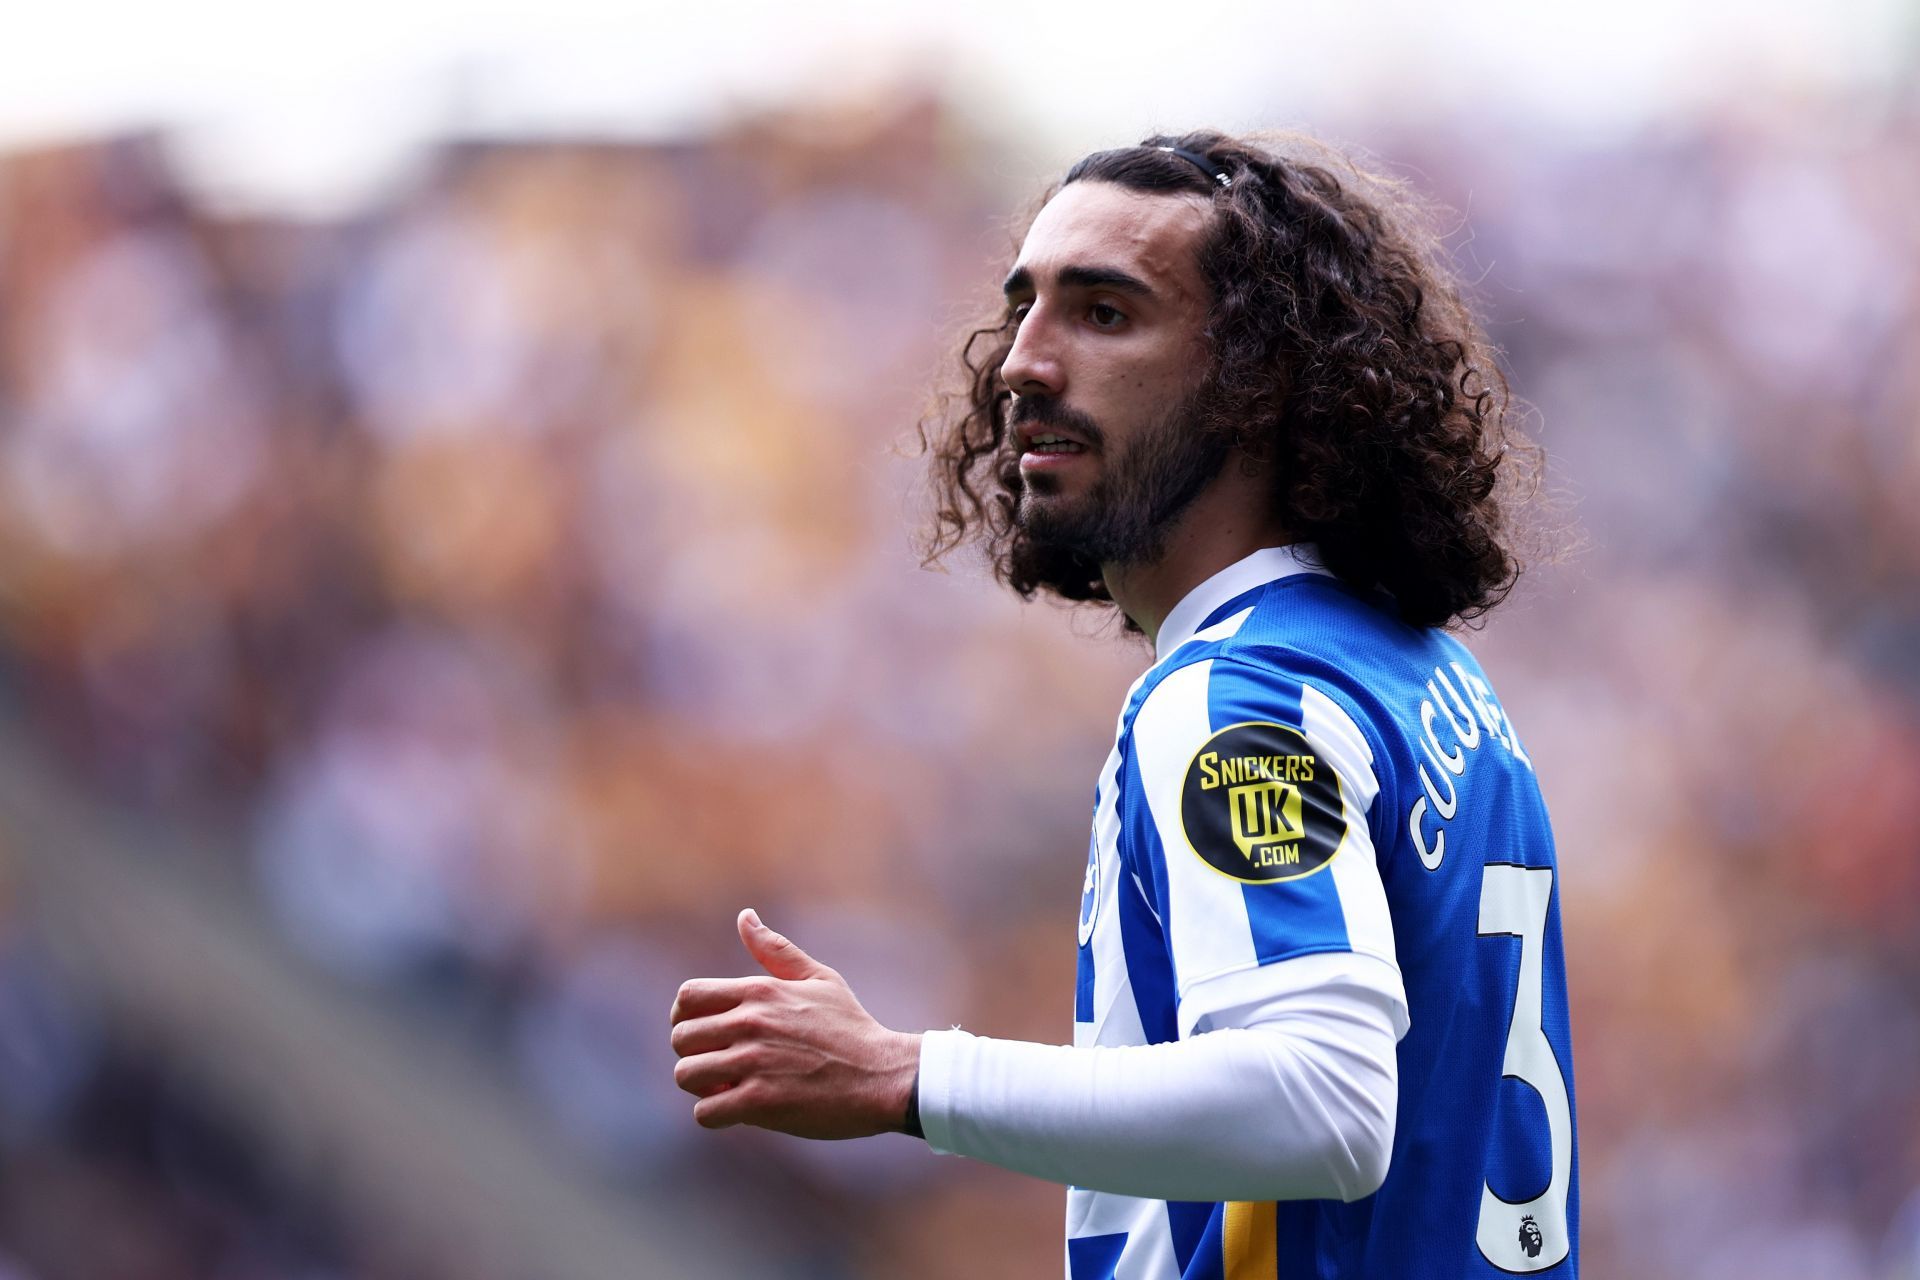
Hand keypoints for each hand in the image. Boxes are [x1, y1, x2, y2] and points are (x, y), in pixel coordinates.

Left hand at [669, 909, 921, 1138]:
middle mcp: (750, 1023)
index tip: (704, 1032)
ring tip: (728, 1087)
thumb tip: (744, 917)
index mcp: (759, 991)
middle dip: (694, 1053)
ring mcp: (753, 1063)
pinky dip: (715, 1114)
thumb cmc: (851, 1028)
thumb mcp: (818, 979)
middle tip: (720, 1064)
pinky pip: (705, 1112)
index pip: (688, 996)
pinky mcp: (760, 1103)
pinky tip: (738, 1110)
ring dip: (702, 1086)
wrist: (883, 1077)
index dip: (685, 1017)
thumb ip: (775, 950)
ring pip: (686, 1075)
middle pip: (680, 1038)